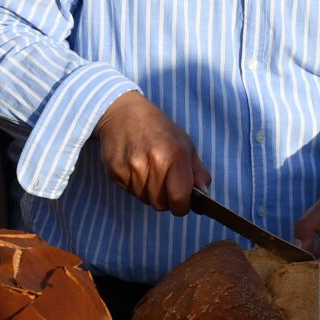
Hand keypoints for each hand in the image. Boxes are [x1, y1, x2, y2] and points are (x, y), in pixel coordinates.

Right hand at [95, 91, 208, 212]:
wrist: (123, 113)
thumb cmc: (158, 129)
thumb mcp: (185, 144)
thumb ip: (198, 171)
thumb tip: (203, 193)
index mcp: (175, 154)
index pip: (179, 199)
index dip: (182, 206)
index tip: (181, 202)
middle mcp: (153, 161)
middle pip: (161, 204)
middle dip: (165, 198)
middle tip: (163, 180)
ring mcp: (132, 167)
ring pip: (145, 199)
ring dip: (149, 191)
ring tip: (147, 169)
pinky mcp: (115, 171)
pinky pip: (130, 192)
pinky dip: (134, 185)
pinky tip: (134, 166)